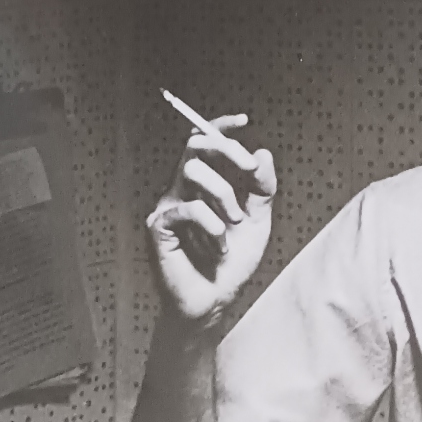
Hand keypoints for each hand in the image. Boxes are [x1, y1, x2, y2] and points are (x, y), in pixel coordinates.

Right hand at [146, 113, 276, 327]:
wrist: (215, 301)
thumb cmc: (232, 261)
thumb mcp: (257, 221)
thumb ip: (262, 188)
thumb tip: (262, 153)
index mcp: (201, 185)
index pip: (203, 143)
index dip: (219, 126)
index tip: (244, 121)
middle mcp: (181, 190)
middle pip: (195, 146)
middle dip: (226, 150)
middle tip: (249, 169)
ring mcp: (167, 206)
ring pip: (193, 173)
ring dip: (224, 197)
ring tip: (233, 226)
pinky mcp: (159, 227)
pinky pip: (188, 208)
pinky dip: (212, 226)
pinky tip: (218, 248)